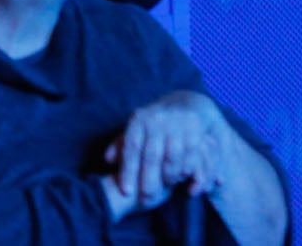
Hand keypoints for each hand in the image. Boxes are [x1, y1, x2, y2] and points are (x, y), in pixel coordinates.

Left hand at [105, 90, 228, 208]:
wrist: (186, 103)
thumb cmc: (156, 124)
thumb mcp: (137, 129)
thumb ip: (121, 144)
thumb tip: (108, 159)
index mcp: (139, 119)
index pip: (131, 147)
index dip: (128, 171)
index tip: (126, 191)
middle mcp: (157, 117)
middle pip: (151, 155)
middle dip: (148, 180)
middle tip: (146, 198)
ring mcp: (176, 121)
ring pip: (172, 156)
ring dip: (168, 176)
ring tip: (165, 187)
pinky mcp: (193, 126)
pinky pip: (189, 153)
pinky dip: (185, 168)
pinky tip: (181, 177)